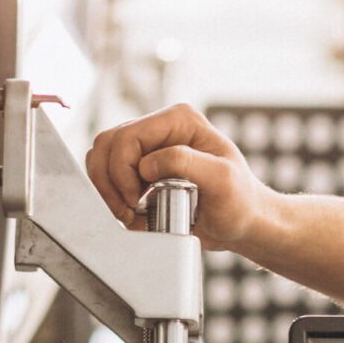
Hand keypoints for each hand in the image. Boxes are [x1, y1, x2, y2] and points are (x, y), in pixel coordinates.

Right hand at [84, 103, 273, 248]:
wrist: (241, 222)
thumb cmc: (240, 201)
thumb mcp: (222, 179)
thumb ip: (185, 163)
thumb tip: (147, 164)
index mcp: (180, 120)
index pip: (128, 136)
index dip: (123, 171)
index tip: (136, 200)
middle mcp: (161, 128)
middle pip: (108, 144)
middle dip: (111, 181)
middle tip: (127, 210)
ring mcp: (149, 147)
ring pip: (102, 158)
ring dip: (109, 190)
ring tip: (130, 213)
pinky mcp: (141, 167)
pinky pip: (109, 175)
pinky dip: (113, 197)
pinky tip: (133, 214)